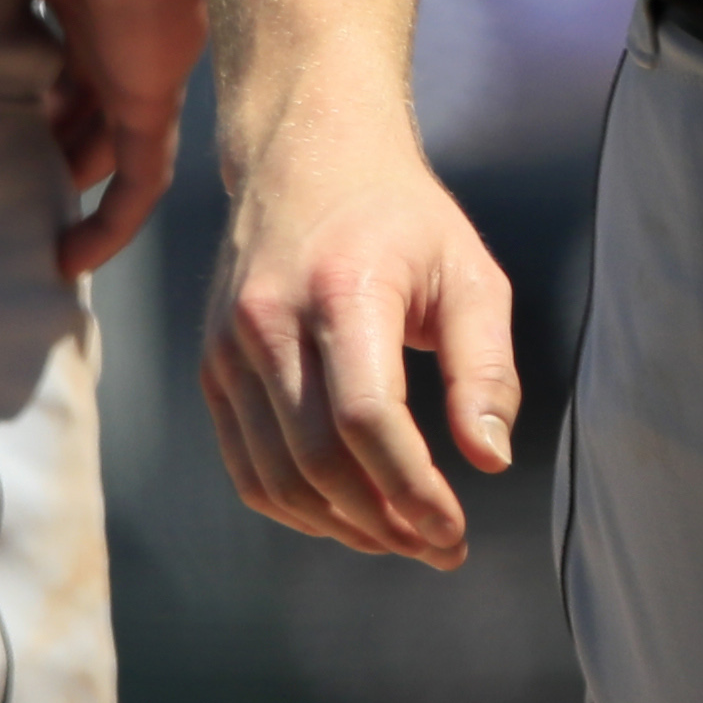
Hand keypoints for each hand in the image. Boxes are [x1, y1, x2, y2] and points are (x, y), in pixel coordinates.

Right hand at [0, 0, 205, 276]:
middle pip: (69, 93)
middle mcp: (98, 24)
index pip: (31, 34)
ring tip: (11, 225)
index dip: (1, 73)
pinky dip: (112, 225)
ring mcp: (131, 66)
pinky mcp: (155, 100)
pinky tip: (70, 264)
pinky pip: (141, 181)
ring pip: (106, 142)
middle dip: (33, 134)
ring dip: (67, 182)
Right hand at [202, 98, 520, 564]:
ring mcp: (230, 348)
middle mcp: (270, 321)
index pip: (365, 418)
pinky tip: (350, 516)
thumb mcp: (469, 273)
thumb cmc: (402, 218)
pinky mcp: (212, 368)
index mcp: (342, 289)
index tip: (455, 530)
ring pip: (275, 477)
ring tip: (403, 539)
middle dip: (384, 522)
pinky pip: (247, 466)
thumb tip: (489, 461)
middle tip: (440, 547)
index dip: (411, 488)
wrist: (307, 156)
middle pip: (317, 460)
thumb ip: (485, 367)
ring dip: (342, 528)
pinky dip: (296, 508)